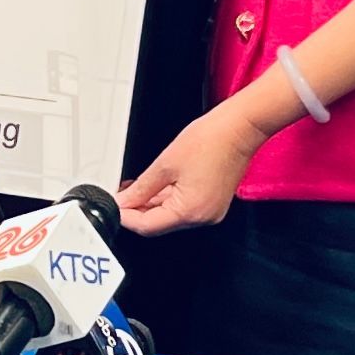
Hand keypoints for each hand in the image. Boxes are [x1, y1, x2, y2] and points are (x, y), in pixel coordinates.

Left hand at [116, 100, 266, 234]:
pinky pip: (185, 208)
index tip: (114, 207)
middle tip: (121, 196)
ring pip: (172, 216)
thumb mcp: (165, 164)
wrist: (239, 129)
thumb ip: (142, 188)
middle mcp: (202, 218)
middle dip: (138, 210)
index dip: (127, 217)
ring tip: (135, 188)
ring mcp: (210, 212)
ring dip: (152, 204)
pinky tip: (156, 187)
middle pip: (160, 223)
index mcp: (190, 212)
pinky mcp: (214, 203)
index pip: (148, 226)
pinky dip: (169, 199)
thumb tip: (125, 201)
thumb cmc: (211, 140)